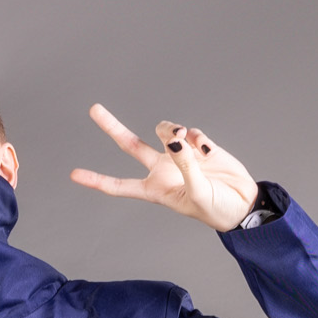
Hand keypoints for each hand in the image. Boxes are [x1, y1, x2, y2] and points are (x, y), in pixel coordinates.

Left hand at [71, 104, 256, 232]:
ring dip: (172, 130)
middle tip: (94, 109)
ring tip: (184, 140)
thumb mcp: (196, 193)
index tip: (74, 174)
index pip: (119, 185)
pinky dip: (197, 138)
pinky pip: (191, 132)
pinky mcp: (199, 145)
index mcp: (155, 189)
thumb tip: (176, 139)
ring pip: (164, 130)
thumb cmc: (216, 209)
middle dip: (112, 126)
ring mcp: (179, 155)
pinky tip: (207, 151)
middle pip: (130, 145)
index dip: (97, 180)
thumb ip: (184, 165)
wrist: (243, 204)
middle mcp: (162, 169)